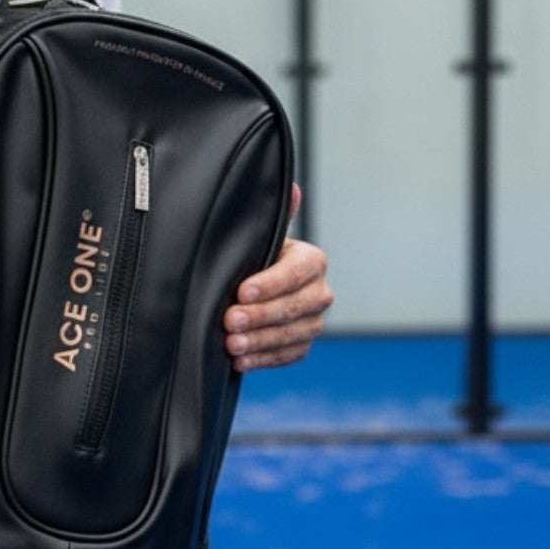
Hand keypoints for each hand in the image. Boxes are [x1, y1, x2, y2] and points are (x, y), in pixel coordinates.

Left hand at [223, 185, 332, 371]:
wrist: (251, 289)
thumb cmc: (253, 258)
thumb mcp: (260, 236)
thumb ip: (276, 215)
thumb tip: (291, 187)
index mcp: (312, 261)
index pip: (297, 273)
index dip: (271, 284)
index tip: (241, 291)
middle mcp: (319, 292)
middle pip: (297, 307)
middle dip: (262, 315)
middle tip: (230, 321)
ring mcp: (312, 321)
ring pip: (294, 334)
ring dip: (261, 341)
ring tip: (231, 345)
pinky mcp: (301, 344)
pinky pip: (289, 355)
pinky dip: (264, 359)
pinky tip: (240, 361)